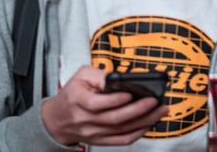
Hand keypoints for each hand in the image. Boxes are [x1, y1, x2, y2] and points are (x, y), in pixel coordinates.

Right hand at [40, 66, 168, 146]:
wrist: (57, 119)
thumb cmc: (72, 94)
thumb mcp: (82, 75)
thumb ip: (100, 75)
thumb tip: (120, 79)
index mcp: (78, 100)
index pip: (96, 104)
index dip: (114, 100)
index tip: (130, 94)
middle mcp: (85, 119)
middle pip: (113, 119)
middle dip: (138, 110)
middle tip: (155, 101)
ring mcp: (93, 132)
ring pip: (120, 130)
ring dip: (143, 121)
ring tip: (159, 111)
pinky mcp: (100, 140)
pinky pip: (120, 141)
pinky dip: (137, 134)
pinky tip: (149, 124)